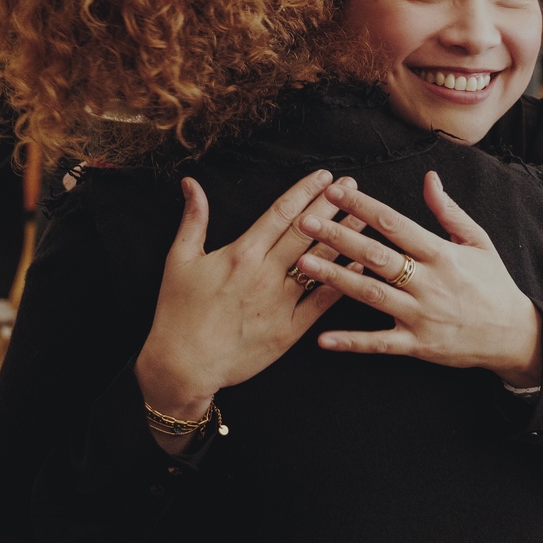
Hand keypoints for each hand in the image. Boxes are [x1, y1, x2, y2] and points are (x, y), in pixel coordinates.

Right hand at [136, 169, 364, 418]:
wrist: (183, 365)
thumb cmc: (177, 313)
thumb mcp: (179, 260)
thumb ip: (193, 219)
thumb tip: (192, 183)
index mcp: (241, 253)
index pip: (280, 213)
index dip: (305, 191)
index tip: (324, 176)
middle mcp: (264, 274)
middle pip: (306, 231)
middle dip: (331, 205)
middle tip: (352, 187)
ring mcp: (280, 303)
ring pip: (320, 262)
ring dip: (344, 237)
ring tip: (365, 217)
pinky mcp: (289, 330)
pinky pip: (322, 301)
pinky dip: (342, 281)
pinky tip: (360, 265)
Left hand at [295, 171, 541, 386]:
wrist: (515, 335)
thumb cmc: (494, 284)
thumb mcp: (478, 241)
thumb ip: (448, 211)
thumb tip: (429, 178)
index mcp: (441, 253)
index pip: (394, 223)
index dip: (362, 206)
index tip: (334, 191)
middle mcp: (428, 282)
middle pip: (375, 255)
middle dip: (337, 237)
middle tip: (304, 223)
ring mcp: (421, 315)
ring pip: (371, 294)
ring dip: (334, 278)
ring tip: (302, 264)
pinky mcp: (417, 344)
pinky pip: (379, 343)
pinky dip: (351, 342)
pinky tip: (322, 338)